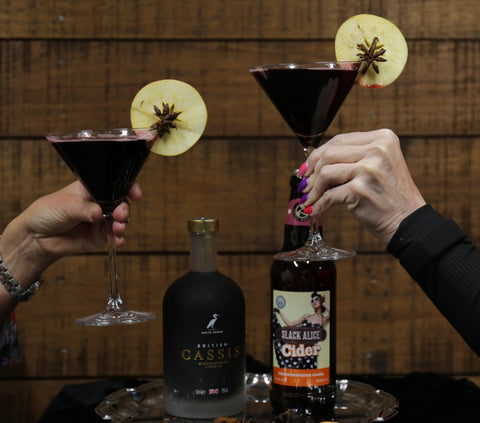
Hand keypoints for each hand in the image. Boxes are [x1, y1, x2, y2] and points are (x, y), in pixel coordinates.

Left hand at [0, 181, 142, 285]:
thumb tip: (100, 212)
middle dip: (124, 209)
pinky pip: (113, 238)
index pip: (114, 185)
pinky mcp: (98, 237)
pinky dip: (117, 239)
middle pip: (120, 204)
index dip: (128, 188)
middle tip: (120, 215)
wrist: (35, 238)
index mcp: (91, 189)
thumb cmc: (46, 213)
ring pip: (119, 221)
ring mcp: (100, 221)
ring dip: (122, 224)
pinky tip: (117, 239)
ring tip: (118, 228)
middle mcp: (98, 204)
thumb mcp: (66, 206)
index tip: (135, 194)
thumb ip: (85, 209)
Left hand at [301, 129, 425, 243]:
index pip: (340, 140)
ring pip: (325, 173)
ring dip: (313, 189)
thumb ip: (353, 158)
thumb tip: (313, 163)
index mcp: (382, 138)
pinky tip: (315, 210)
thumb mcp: (377, 166)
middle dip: (312, 171)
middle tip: (305, 185)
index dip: (318, 154)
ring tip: (309, 199)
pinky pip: (329, 195)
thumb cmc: (389, 197)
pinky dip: (319, 204)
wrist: (408, 223)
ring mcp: (369, 168)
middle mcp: (378, 149)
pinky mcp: (361, 189)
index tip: (307, 168)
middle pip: (329, 153)